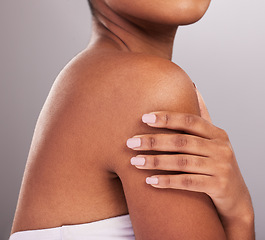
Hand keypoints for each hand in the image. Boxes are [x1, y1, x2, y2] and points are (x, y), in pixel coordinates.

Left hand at [126, 88, 253, 225]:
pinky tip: (150, 180)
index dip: (166, 118)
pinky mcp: (218, 186)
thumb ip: (201, 119)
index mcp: (217, 133)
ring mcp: (221, 167)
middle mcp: (220, 148)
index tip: (144, 118)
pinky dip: (167, 181)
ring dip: (155, 161)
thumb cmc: (216, 164)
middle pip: (181, 141)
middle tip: (131, 142)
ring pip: (182, 162)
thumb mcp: (213, 141)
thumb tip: (193, 87)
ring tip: (134, 161)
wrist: (236, 196)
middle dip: (153, 141)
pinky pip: (187, 183)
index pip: (189, 121)